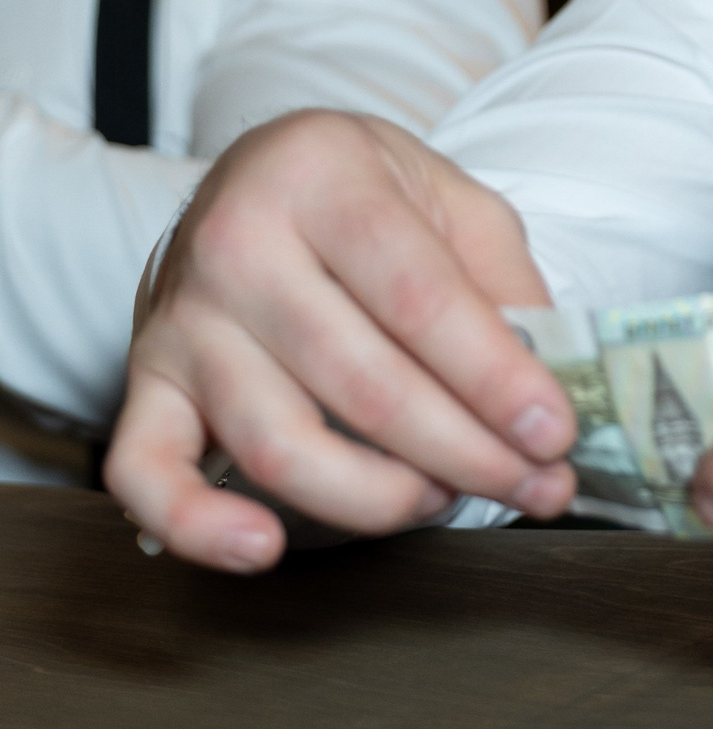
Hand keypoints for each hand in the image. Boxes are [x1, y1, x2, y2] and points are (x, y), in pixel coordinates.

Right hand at [105, 111, 577, 571]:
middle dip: (464, 453)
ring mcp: (182, 320)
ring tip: (442, 498)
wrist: (254, 182)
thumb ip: (505, 283)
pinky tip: (262, 548)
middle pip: (361, 382)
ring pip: (277, 442)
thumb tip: (549, 385)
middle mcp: (238, 244)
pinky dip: (197, 526)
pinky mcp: (143, 383)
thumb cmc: (364, 199)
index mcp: (324, 179)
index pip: (419, 298)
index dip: (494, 379)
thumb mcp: (452, 201)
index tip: (552, 434)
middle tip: (533, 486)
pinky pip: (144, 472)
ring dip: (376, 497)